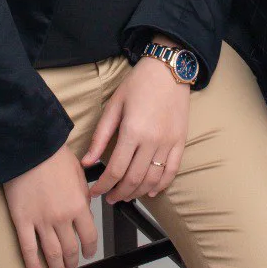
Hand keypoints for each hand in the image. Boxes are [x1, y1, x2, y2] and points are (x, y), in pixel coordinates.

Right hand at [3, 143, 96, 267]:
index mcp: (78, 205)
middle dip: (73, 262)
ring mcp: (41, 221)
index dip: (90, 248)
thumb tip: (85, 210)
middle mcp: (62, 217)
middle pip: (70, 249)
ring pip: (51, 253)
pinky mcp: (22, 221)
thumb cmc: (54, 156)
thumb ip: (83, 194)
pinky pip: (28, 249)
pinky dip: (33, 265)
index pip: (89, 235)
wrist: (29, 148)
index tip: (89, 254)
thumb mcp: (78, 173)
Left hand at [82, 55, 190, 202]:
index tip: (94, 191)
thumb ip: (100, 136)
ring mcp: (169, 142)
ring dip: (137, 192)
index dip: (103, 186)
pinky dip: (161, 185)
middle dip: (118, 193)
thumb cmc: (139, 83)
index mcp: (132, 131)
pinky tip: (151, 191)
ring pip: (152, 179)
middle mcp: (152, 140)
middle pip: (133, 179)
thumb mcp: (114, 105)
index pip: (115, 170)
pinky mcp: (180, 141)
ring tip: (126, 195)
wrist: (169, 69)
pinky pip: (172, 171)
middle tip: (109, 198)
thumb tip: (86, 162)